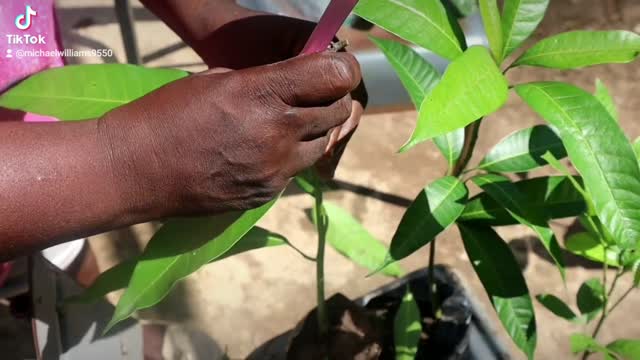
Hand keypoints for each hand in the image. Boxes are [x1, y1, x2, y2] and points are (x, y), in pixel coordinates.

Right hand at [99, 52, 360, 215]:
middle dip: (331, 97)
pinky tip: (265, 150)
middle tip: (311, 93)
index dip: (341, 68)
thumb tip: (299, 81)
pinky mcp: (268, 193)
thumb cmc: (167, 114)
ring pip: (324, 143)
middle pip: (338, 110)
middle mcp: (278, 132)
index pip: (335, 76)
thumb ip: (266, 80)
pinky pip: (297, 169)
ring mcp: (276, 168)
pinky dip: (292, 155)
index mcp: (262, 93)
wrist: (134, 170)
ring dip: (315, 129)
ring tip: (288, 123)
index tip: (333, 67)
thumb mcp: (218, 80)